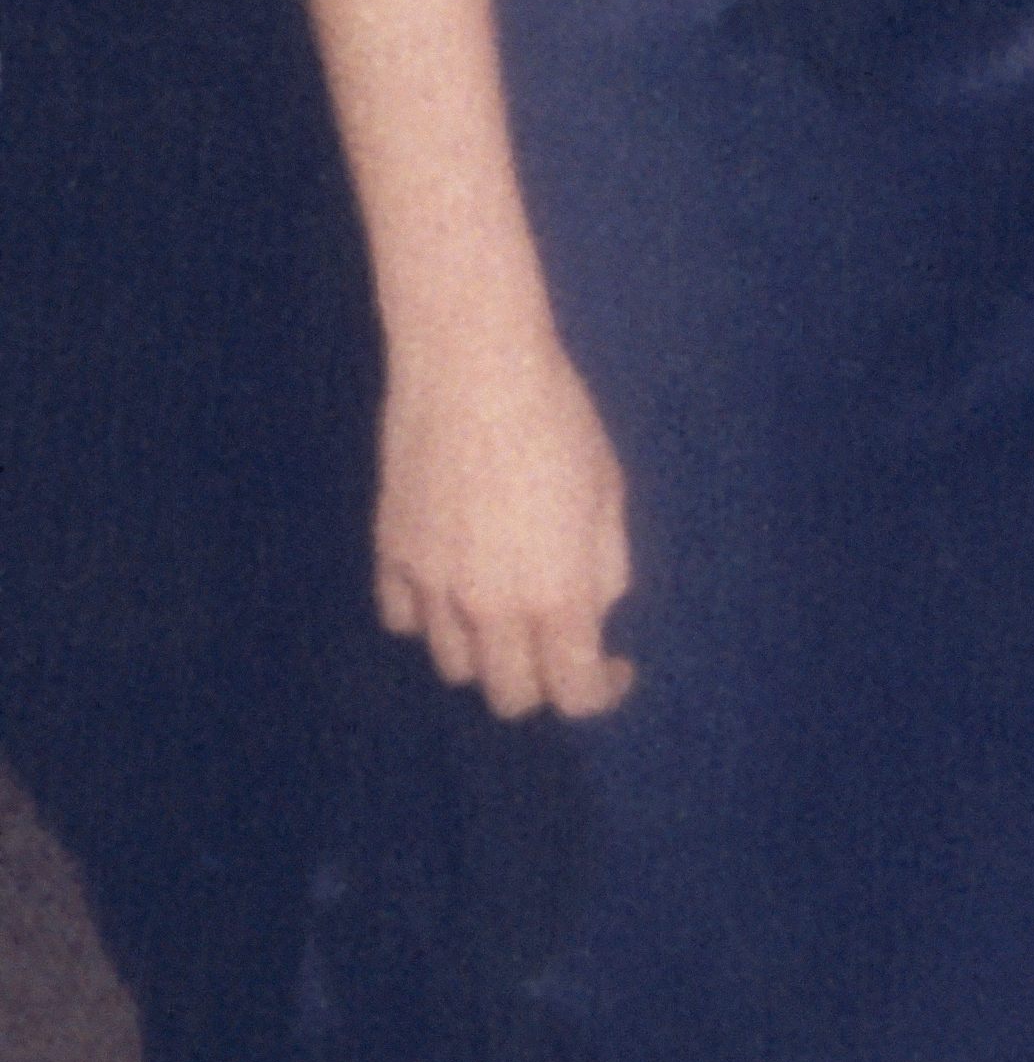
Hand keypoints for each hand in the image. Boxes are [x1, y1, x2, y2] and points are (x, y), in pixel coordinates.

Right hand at [375, 317, 636, 719]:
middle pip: (510, 695)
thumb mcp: (607, 492)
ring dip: (485, 653)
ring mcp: (432, 586)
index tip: (615, 667)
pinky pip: (404, 619)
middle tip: (558, 642)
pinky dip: (430, 618)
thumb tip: (592, 610)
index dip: (603, 691)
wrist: (471, 366)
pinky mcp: (390, 555)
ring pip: (454, 665)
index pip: (576, 692)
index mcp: (557, 596)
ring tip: (505, 610)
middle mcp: (491, 608)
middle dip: (542, 680)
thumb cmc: (557, 419)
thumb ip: (606, 566)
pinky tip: (450, 586)